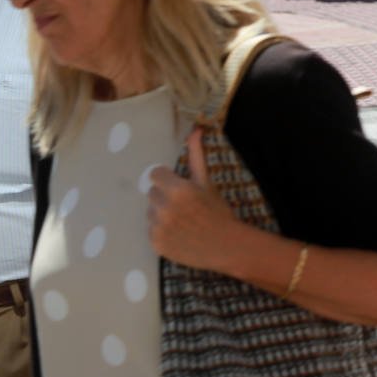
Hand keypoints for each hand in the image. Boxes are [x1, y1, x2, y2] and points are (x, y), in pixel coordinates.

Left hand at [147, 130, 244, 272]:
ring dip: (161, 214)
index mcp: (178, 190)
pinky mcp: (156, 243)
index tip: (180, 188)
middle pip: (152, 193)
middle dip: (165, 196)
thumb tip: (196, 130)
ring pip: (150, 211)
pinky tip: (179, 234)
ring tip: (182, 221)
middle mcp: (165, 208)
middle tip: (185, 206)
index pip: (155, 174)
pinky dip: (162, 232)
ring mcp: (159, 227)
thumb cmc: (218, 211)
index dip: (168, 180)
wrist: (226, 246)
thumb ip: (196, 155)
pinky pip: (151, 230)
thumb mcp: (206, 182)